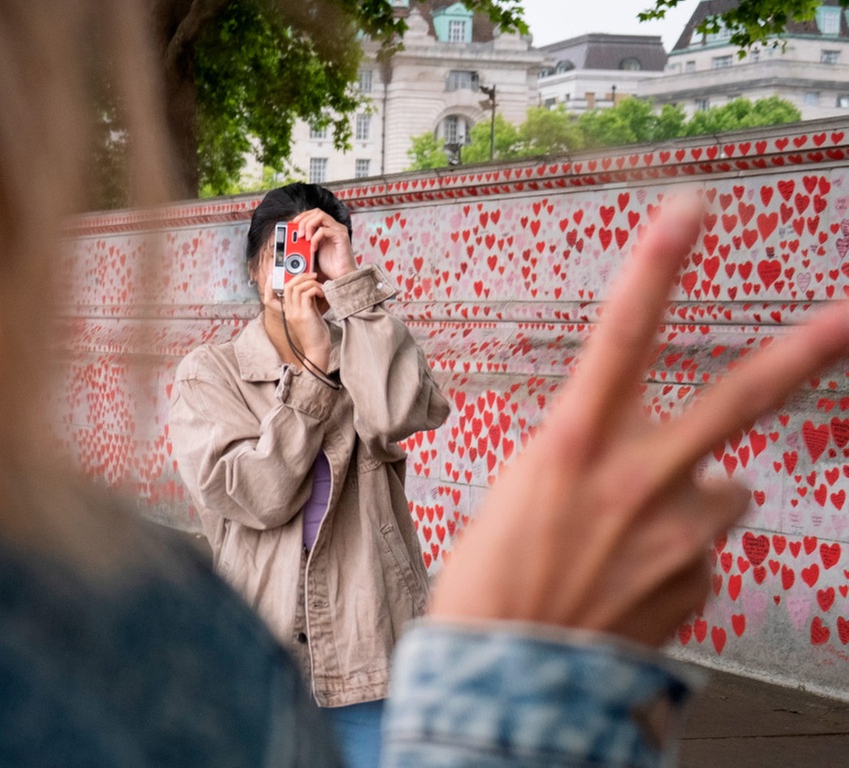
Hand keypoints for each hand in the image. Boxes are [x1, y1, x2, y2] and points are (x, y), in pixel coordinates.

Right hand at [281, 273, 330, 370]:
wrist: (317, 351)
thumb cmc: (316, 335)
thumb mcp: (311, 315)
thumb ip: (309, 303)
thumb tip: (313, 290)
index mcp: (289, 311)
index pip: (284, 289)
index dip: (292, 278)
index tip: (303, 274)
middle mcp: (289, 311)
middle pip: (288, 285)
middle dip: (302, 276)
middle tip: (314, 275)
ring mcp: (295, 313)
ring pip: (297, 288)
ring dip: (311, 283)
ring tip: (321, 287)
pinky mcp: (304, 315)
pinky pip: (306, 294)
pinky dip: (315, 289)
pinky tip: (323, 294)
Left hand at [292, 208, 354, 280]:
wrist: (341, 277)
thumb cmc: (329, 266)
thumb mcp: (313, 251)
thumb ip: (306, 242)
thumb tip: (292, 237)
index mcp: (328, 228)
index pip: (315, 213)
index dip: (303, 216)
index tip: (292, 224)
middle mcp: (334, 226)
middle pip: (317, 212)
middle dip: (304, 220)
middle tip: (298, 233)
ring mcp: (339, 230)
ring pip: (321, 216)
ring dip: (309, 226)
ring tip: (304, 239)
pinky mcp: (341, 237)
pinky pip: (324, 230)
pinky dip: (315, 238)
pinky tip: (313, 248)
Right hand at [430, 194, 848, 646]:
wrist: (506, 680)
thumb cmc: (490, 585)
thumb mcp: (516, 495)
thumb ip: (587, 461)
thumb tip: (637, 457)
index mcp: (572, 446)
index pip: (622, 336)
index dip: (657, 267)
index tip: (690, 210)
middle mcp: (636, 480)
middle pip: (737, 399)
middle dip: (805, 349)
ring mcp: (675, 534)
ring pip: (724, 488)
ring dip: (696, 498)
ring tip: (633, 535)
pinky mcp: (697, 580)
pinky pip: (705, 549)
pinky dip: (679, 555)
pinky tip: (632, 580)